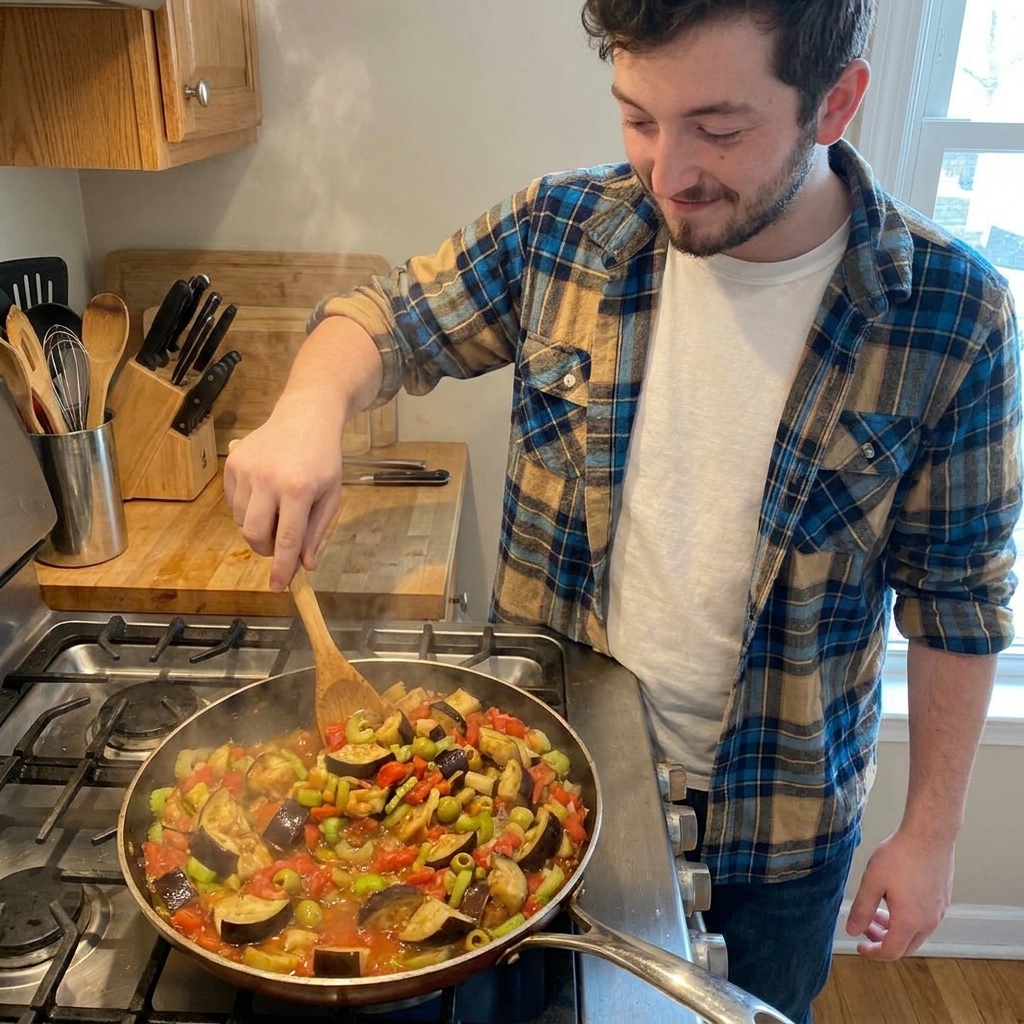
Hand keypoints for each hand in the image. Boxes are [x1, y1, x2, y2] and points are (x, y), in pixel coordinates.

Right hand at [223, 399, 343, 590]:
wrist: (306, 416)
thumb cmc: (323, 459)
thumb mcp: (331, 496)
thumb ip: (316, 532)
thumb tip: (304, 565)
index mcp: (300, 490)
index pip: (287, 540)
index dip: (282, 568)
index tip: (277, 587)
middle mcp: (269, 480)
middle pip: (255, 535)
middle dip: (265, 549)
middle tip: (279, 544)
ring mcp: (247, 470)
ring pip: (242, 520)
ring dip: (258, 525)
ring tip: (278, 506)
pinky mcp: (233, 463)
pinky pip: (233, 502)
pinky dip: (247, 507)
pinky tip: (265, 491)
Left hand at [845, 826, 953, 958]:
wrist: (929, 835)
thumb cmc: (900, 856)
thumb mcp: (872, 881)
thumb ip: (861, 909)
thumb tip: (852, 930)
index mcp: (910, 922)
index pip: (890, 952)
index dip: (872, 952)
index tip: (859, 945)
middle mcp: (928, 922)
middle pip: (905, 946)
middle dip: (882, 941)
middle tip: (865, 926)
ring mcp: (939, 912)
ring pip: (915, 934)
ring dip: (894, 929)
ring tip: (876, 910)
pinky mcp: (943, 900)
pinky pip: (924, 921)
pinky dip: (907, 920)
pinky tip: (894, 899)